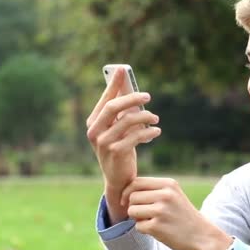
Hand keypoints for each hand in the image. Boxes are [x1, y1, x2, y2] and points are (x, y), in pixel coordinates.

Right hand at [86, 68, 161, 222]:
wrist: (119, 179)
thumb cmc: (120, 149)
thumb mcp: (118, 130)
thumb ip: (121, 112)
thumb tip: (129, 86)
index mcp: (93, 122)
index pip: (104, 99)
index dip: (113, 84)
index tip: (123, 69)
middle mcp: (94, 131)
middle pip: (113, 107)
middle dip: (132, 98)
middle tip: (148, 96)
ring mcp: (103, 143)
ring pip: (127, 121)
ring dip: (145, 117)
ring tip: (155, 119)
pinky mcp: (115, 152)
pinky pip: (135, 136)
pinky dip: (148, 131)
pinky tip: (156, 131)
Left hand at [123, 177, 232, 249]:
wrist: (202, 236)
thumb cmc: (183, 215)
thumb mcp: (174, 195)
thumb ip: (154, 190)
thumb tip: (126, 190)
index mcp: (168, 184)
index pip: (136, 182)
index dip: (128, 192)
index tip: (127, 201)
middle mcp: (165, 195)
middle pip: (132, 197)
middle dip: (133, 206)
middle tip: (144, 214)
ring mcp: (161, 211)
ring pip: (132, 211)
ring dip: (137, 218)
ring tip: (152, 221)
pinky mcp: (157, 227)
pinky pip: (138, 226)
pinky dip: (144, 230)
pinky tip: (157, 230)